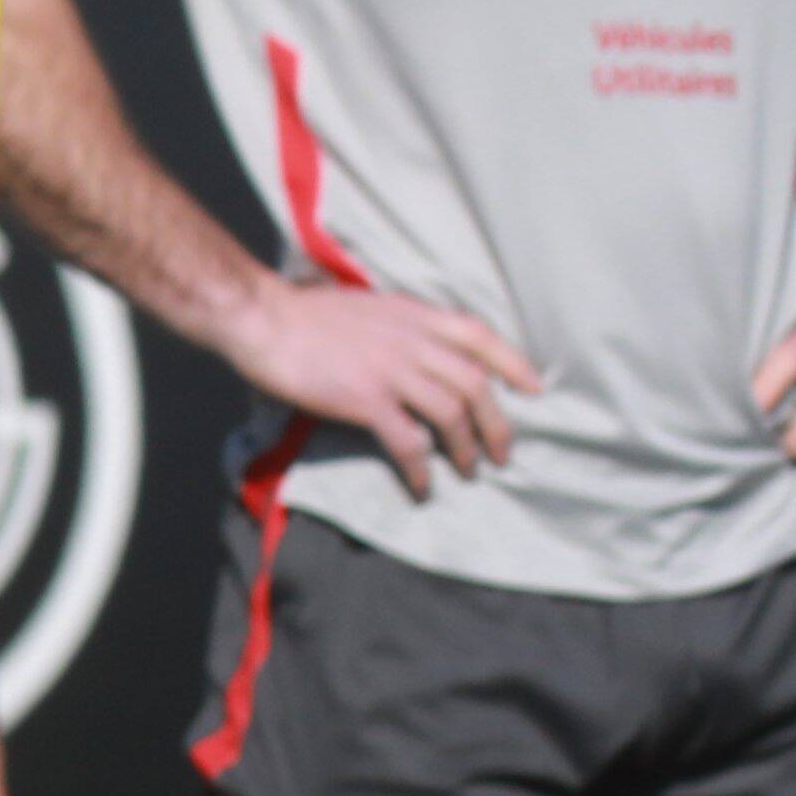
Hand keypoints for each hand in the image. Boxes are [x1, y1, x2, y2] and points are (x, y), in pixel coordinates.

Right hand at [219, 270, 540, 496]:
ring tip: (469, 472)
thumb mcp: (371, 308)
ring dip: (465, 450)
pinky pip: (408, 442)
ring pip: (451, 415)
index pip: (481, 336)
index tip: (535, 389)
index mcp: (416, 316)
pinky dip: (421, 470)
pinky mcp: (365, 400)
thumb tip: (423, 355)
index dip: (514, 364)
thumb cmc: (306, 313)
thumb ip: (403, 329)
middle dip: (497, 424)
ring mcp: (392, 371)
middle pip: (476, 385)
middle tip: (503, 453)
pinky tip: (422, 487)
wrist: (260, 315)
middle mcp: (413, 342)